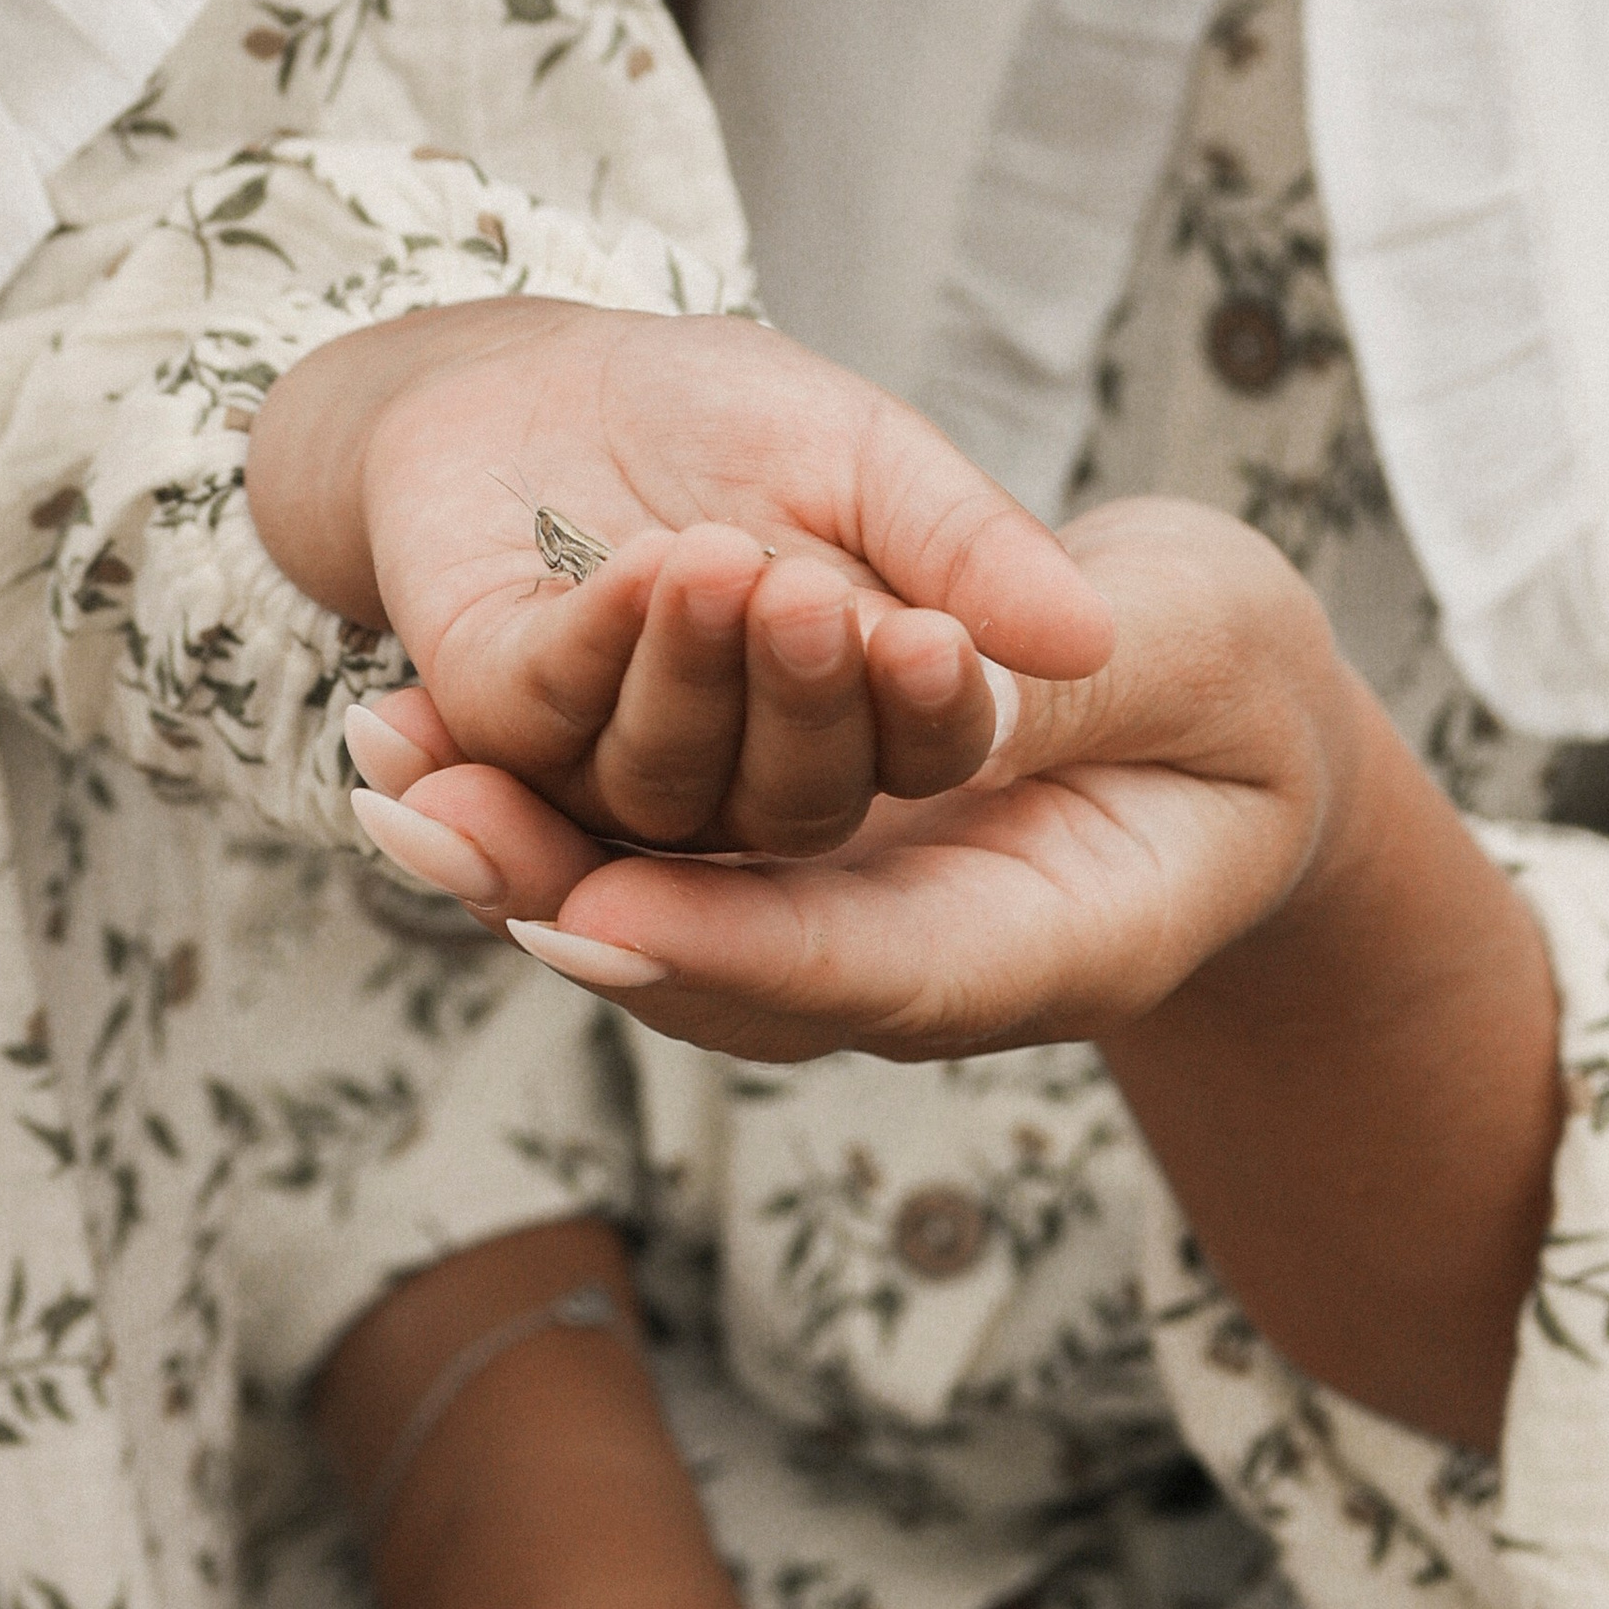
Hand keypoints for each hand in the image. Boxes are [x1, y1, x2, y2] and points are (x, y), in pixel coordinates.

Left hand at [247, 301, 1112, 858]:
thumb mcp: (886, 463)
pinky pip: (548, 722)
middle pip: (796, 818)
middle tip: (809, 594)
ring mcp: (623, 777)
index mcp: (873, 752)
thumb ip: (972, 549)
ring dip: (696, 674)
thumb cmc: (740, 423)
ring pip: (667, 789)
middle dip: (806, 705)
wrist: (560, 367)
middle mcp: (748, 794)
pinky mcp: (508, 725)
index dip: (927, 732)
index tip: (935, 649)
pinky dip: (596, 643)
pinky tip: (636, 566)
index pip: (917, 808)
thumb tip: (1081, 636)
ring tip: (715, 555)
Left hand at [347, 500, 1340, 1050]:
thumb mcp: (1197, 639)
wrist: (1203, 700)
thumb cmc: (1226, 677)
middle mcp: (910, 957)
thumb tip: (978, 683)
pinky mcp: (770, 852)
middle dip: (561, 887)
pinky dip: (522, 788)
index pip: (869, 970)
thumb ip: (1086, 671)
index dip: (726, 943)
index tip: (588, 909)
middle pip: (715, 962)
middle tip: (427, 816)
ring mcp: (830, 912)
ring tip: (383, 764)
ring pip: (647, 907)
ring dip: (507, 844)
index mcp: (1043, 942)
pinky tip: (410, 727)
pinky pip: (632, 840)